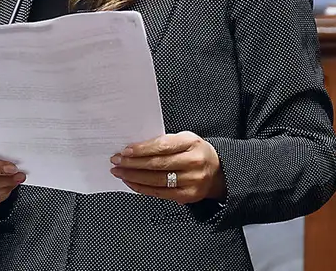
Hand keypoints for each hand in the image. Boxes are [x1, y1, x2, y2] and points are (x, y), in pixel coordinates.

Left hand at [109, 131, 225, 204]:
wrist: (219, 170)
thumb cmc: (194, 151)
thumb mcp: (184, 139)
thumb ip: (163, 142)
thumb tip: (134, 149)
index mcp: (191, 143)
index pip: (162, 146)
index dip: (141, 149)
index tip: (125, 151)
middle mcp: (193, 162)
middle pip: (157, 164)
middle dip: (132, 163)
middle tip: (116, 161)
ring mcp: (192, 180)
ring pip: (156, 180)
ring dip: (133, 176)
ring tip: (119, 172)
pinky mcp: (189, 195)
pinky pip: (160, 193)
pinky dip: (142, 188)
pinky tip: (131, 182)